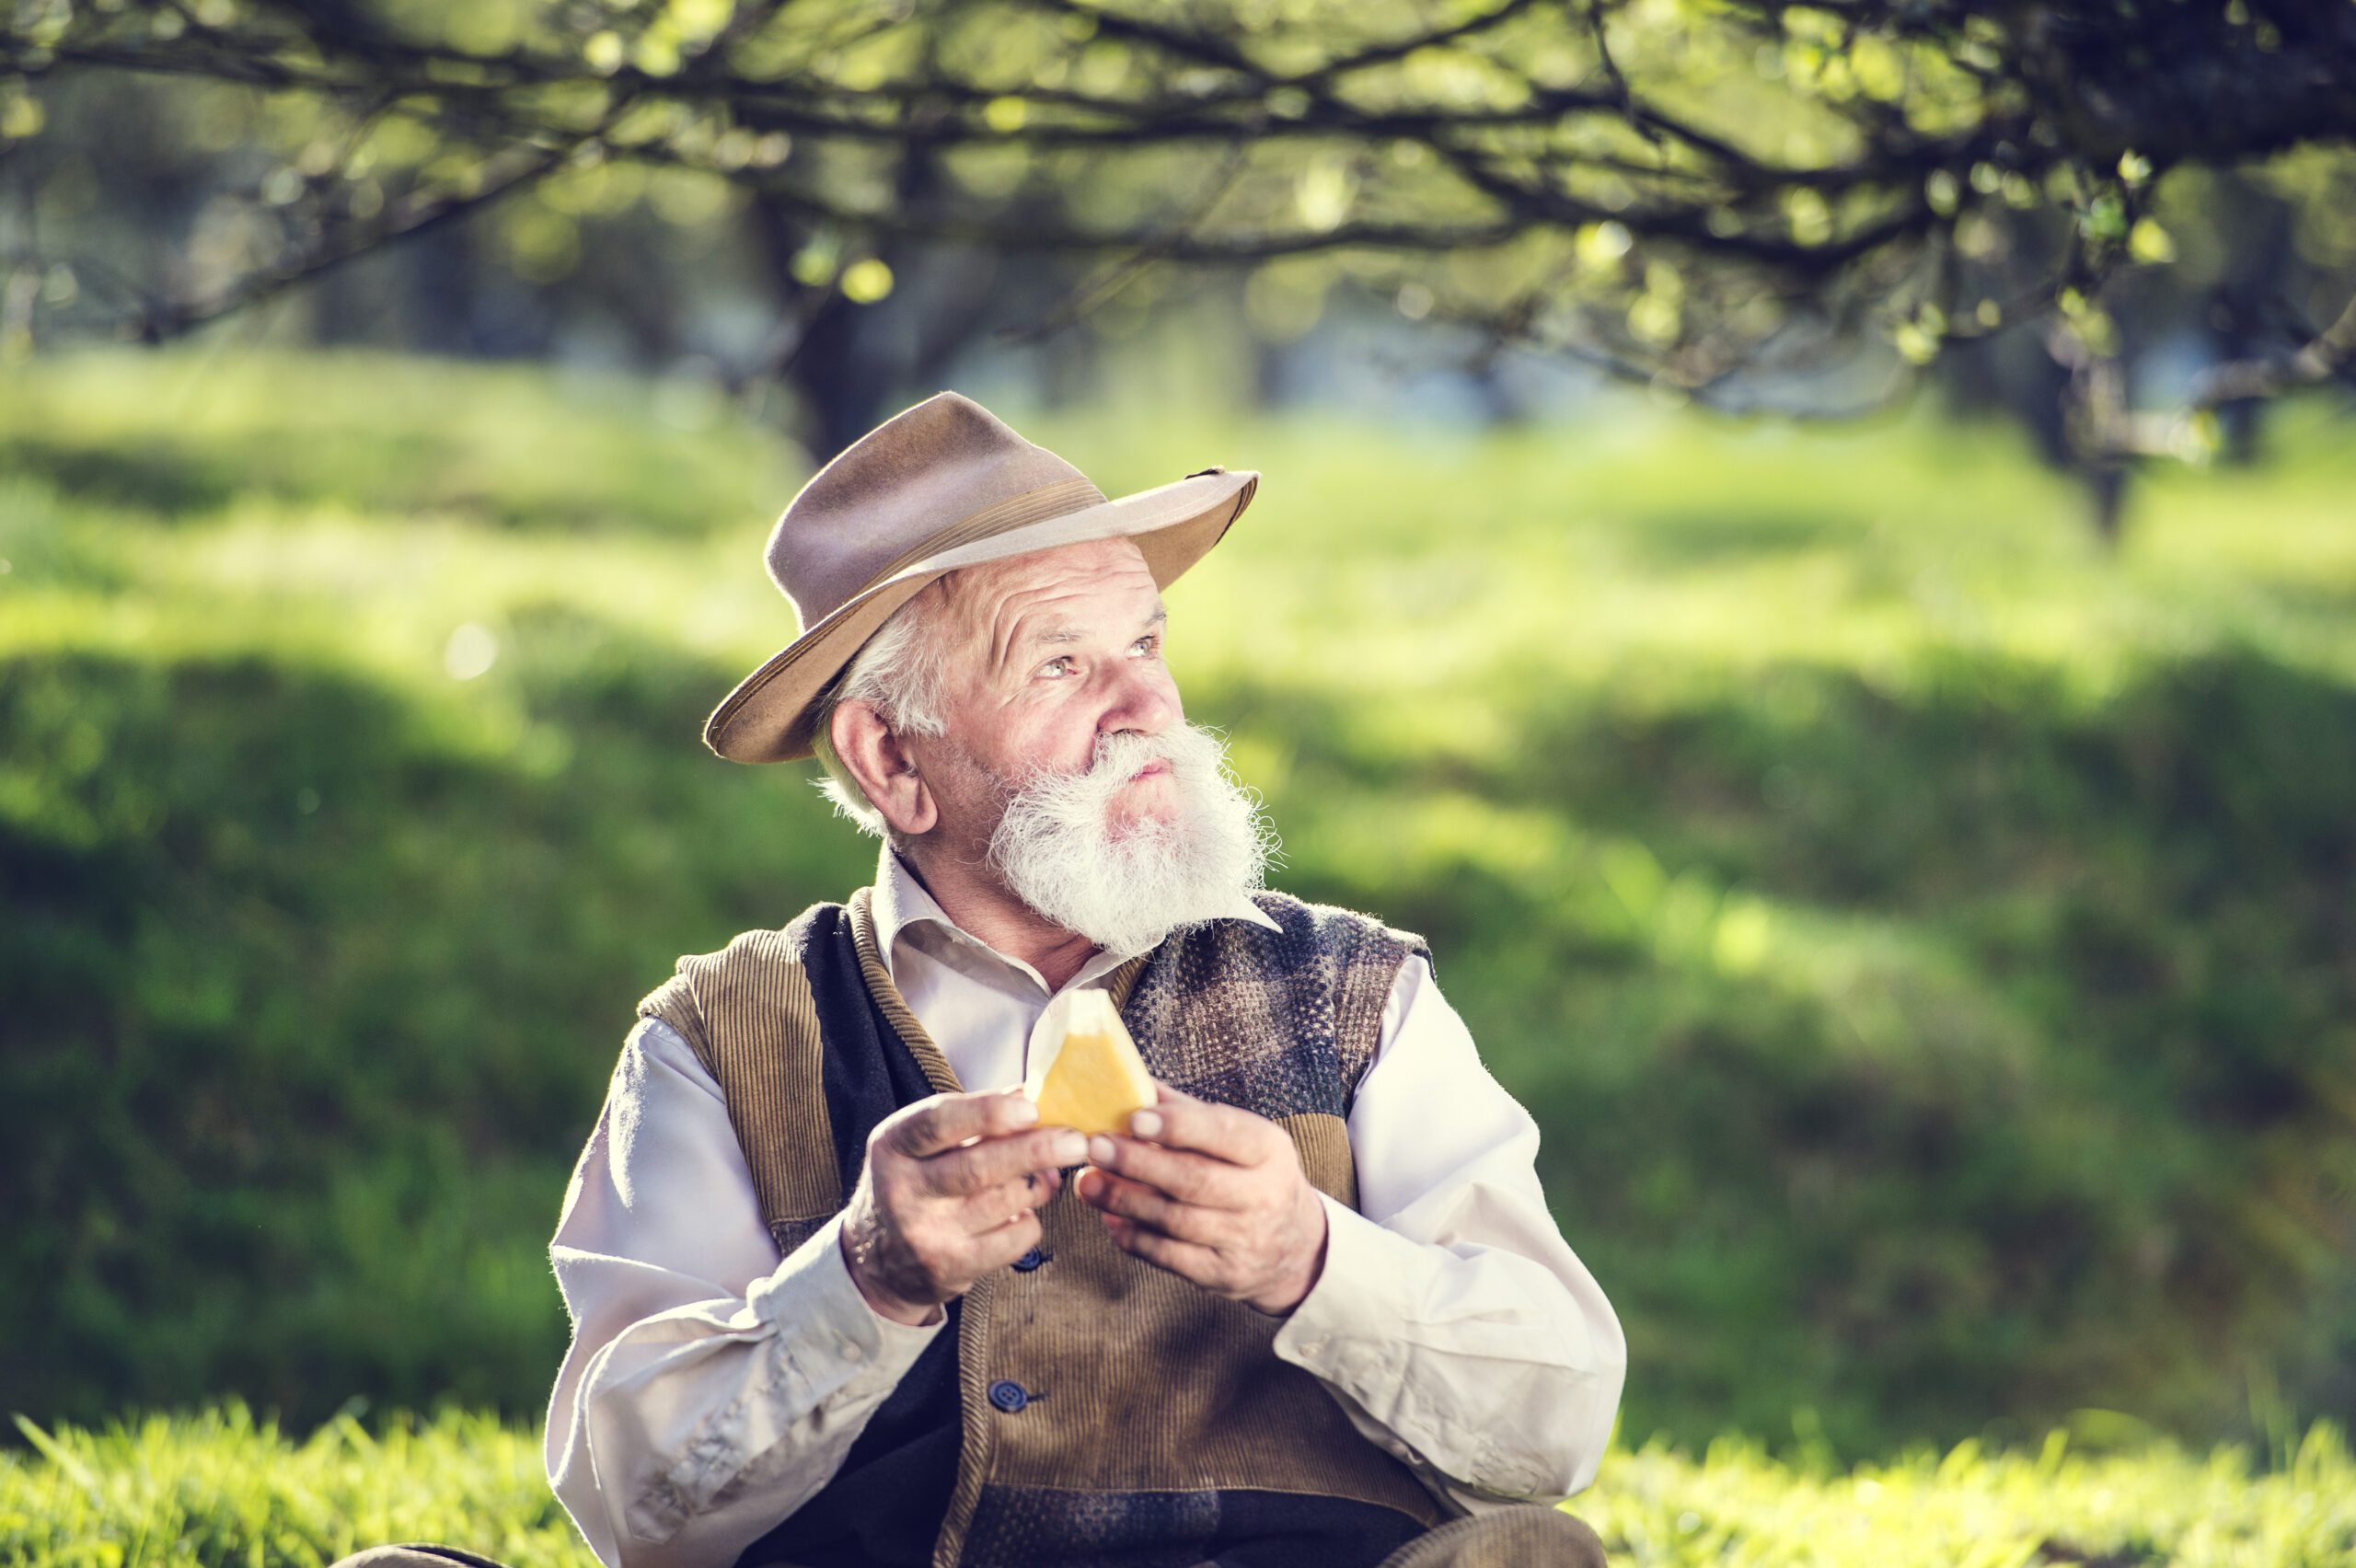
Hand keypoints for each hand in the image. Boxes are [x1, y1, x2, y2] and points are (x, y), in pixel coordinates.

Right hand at [840, 1089, 1087, 1325]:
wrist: (879, 1261)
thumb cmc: (916, 1184)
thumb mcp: (923, 1145)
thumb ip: (972, 1119)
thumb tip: (1032, 1092)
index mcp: (893, 1145)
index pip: (939, 1122)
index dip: (988, 1113)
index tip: (1031, 1108)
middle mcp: (902, 1190)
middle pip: (979, 1167)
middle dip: (1036, 1150)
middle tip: (1076, 1142)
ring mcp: (925, 1233)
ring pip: (1005, 1201)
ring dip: (1039, 1184)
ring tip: (1048, 1175)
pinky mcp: (950, 1267)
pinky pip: (1014, 1238)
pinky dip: (1030, 1221)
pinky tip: (1022, 1213)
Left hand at [1070, 1084, 1328, 1315]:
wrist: (1293, 1246)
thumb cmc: (1252, 1176)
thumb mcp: (1239, 1137)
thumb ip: (1188, 1112)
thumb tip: (1130, 1082)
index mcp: (1269, 1149)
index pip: (1225, 1133)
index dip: (1178, 1126)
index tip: (1135, 1118)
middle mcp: (1263, 1195)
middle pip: (1194, 1179)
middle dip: (1138, 1163)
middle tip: (1096, 1147)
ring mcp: (1244, 1239)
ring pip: (1175, 1220)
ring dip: (1124, 1200)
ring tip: (1088, 1182)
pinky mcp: (1222, 1274)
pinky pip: (1169, 1256)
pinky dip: (1133, 1236)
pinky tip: (1109, 1217)